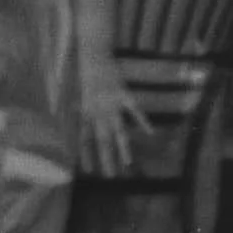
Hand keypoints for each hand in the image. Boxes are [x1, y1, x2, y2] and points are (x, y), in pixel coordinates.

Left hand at [77, 56, 149, 174]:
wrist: (94, 56)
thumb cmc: (88, 75)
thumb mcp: (82, 94)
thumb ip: (85, 108)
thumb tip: (82, 120)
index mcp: (86, 112)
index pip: (84, 138)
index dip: (85, 154)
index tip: (88, 171)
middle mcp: (98, 111)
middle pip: (102, 140)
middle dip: (106, 158)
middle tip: (110, 176)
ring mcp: (111, 104)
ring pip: (118, 130)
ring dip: (123, 147)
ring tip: (128, 164)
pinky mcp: (124, 94)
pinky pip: (134, 111)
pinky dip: (143, 122)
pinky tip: (150, 133)